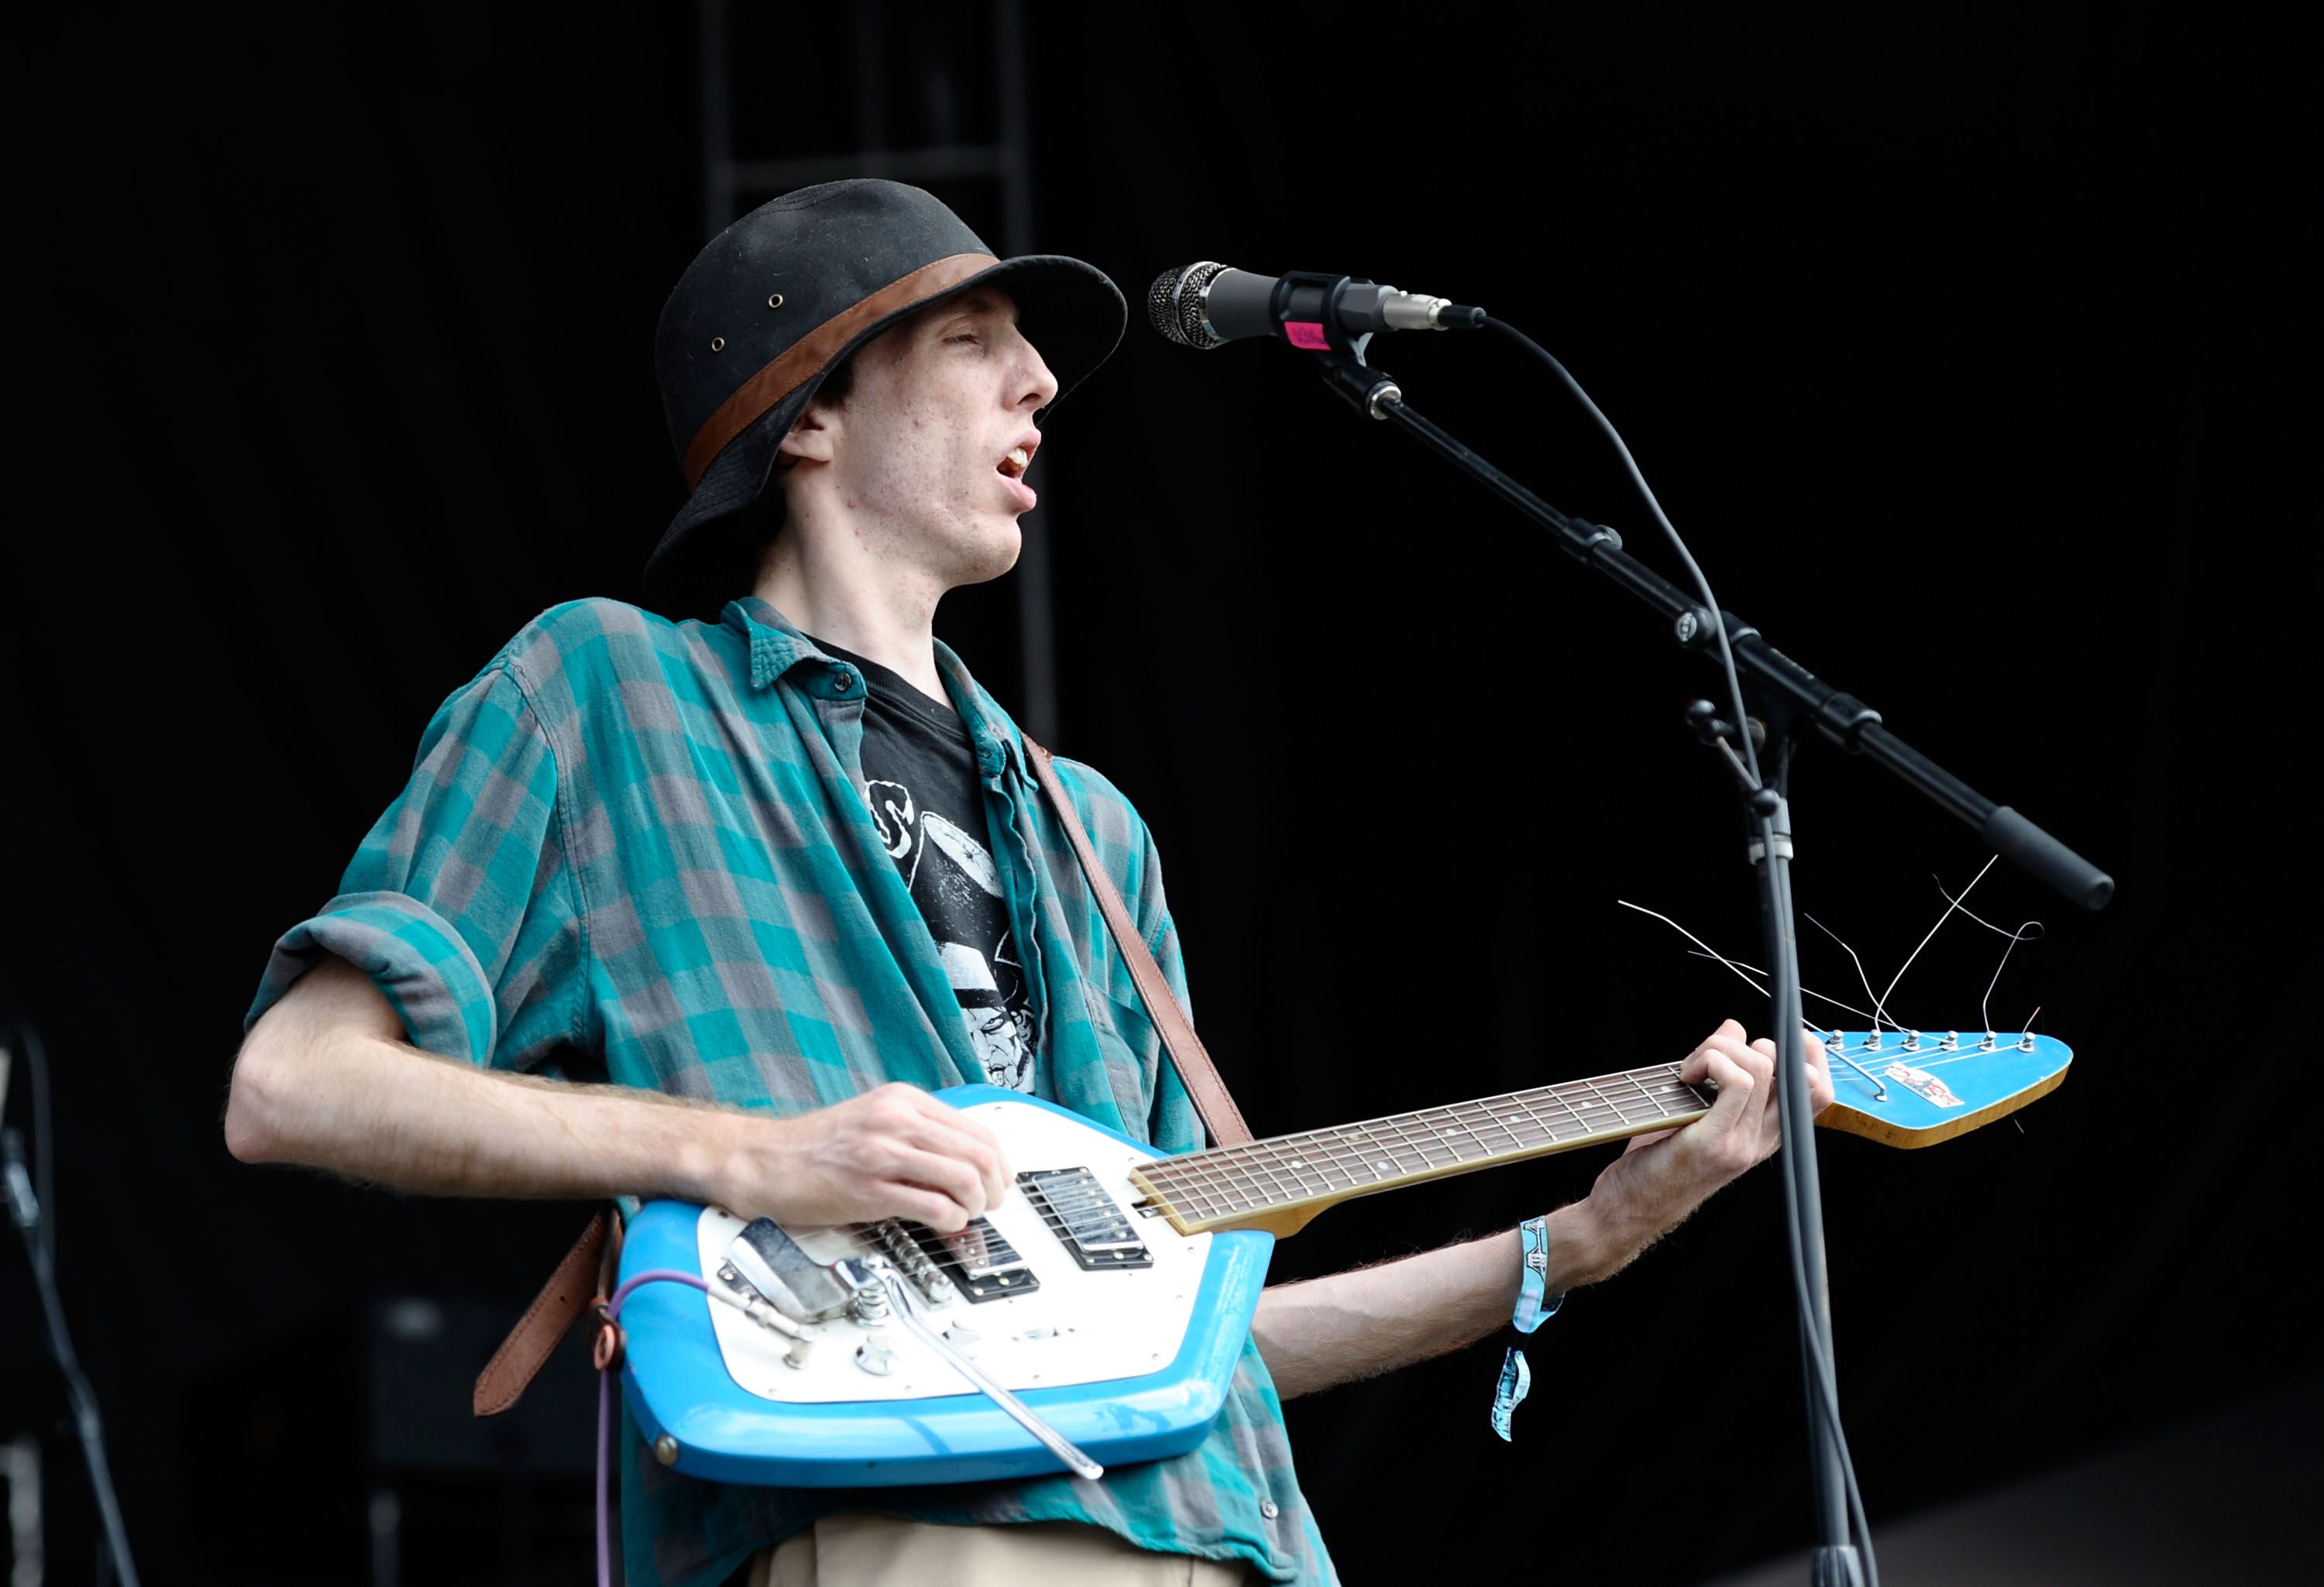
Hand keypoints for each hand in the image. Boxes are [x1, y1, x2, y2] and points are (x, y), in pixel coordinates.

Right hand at [718, 1083, 1010, 1232]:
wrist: (764, 1161)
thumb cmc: (816, 1147)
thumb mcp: (874, 1119)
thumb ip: (917, 1132)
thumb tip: (965, 1160)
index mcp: (902, 1100)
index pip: (976, 1129)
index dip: (999, 1161)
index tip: (1000, 1179)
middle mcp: (896, 1120)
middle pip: (978, 1153)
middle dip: (995, 1186)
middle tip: (991, 1203)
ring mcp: (882, 1154)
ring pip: (963, 1177)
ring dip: (977, 1204)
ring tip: (968, 1215)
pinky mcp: (870, 1190)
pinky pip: (934, 1206)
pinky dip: (952, 1220)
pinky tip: (945, 1223)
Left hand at [1573, 1020, 1833, 1279]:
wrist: (1628, 1211)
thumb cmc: (1655, 1161)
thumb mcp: (1696, 1113)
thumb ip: (1720, 1070)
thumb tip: (1734, 1027)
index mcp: (1763, 1137)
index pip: (1817, 1094)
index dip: (1809, 1056)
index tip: (1774, 1037)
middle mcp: (1760, 1143)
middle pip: (1794, 1072)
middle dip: (1749, 1044)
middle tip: (1707, 1058)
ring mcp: (1740, 1144)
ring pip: (1760, 1067)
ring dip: (1720, 1049)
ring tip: (1690, 1069)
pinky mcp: (1714, 1142)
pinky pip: (1735, 1081)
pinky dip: (1711, 1060)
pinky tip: (1686, 1076)